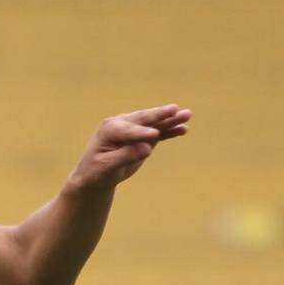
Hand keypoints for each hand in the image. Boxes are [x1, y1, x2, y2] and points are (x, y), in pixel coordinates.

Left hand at [68, 104, 191, 191]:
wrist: (95, 175)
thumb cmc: (96, 171)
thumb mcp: (106, 167)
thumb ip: (125, 156)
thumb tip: (147, 148)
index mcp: (109, 129)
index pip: (128, 130)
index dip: (140, 133)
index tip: (153, 136)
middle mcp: (122, 124)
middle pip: (144, 119)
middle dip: (160, 115)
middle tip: (175, 109)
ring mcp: (135, 128)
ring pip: (155, 123)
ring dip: (171, 120)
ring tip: (187, 115)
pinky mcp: (144, 136)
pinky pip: (159, 132)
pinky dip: (171, 131)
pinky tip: (183, 129)